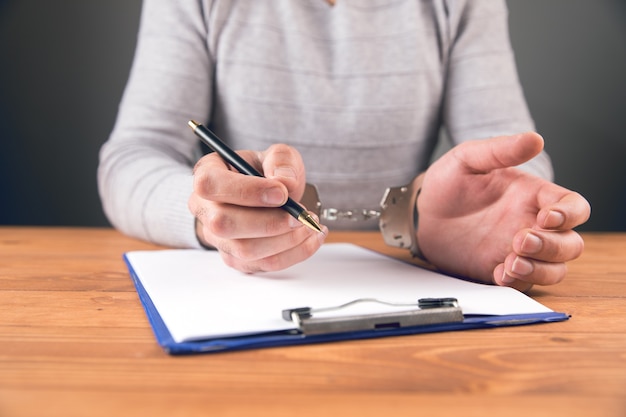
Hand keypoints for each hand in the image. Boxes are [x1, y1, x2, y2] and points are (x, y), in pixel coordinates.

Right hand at [189, 144, 326, 272]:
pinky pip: (263, 264)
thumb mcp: (278, 155)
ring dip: (285, 240)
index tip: (281, 193)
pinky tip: (310, 236)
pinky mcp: (236, 258)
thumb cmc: (268, 174)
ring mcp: (218, 238)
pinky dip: (294, 253)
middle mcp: (206, 208)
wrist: (272, 197)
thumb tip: (285, 183)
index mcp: (208, 174)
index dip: (246, 191)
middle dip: (269, 222)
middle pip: (223, 224)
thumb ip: (282, 161)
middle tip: (300, 215)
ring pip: (245, 250)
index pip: (210, 185)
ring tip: (309, 223)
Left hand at [417, 132, 590, 290]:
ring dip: (541, 268)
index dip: (569, 214)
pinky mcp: (501, 270)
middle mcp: (531, 224)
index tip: (546, 217)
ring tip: (512, 262)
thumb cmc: (448, 185)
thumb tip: (534, 139)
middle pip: (570, 243)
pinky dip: (518, 281)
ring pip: (556, 268)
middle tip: (520, 241)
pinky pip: (524, 283)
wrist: (421, 215)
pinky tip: (500, 273)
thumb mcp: (467, 160)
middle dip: (553, 246)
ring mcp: (518, 250)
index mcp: (532, 196)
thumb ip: (499, 150)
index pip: (573, 206)